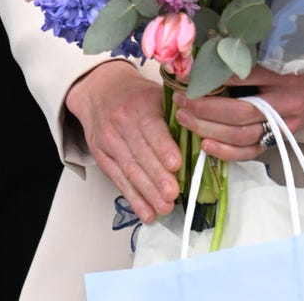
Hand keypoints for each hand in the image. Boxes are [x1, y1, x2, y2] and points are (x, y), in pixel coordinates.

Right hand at [65, 59, 181, 223]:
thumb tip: (203, 133)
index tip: (176, 164)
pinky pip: (118, 180)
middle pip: (140, 153)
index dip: (163, 147)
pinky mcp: (102, 157)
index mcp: (141, 104)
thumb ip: (177, 111)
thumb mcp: (157, 92)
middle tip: (173, 195)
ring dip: (147, 193)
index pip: (151, 127)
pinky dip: (133, 199)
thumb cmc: (136, 94)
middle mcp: (122, 123)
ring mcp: (109, 141)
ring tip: (164, 209)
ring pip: (129, 170)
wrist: (100, 90)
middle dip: (157, 177)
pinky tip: (146, 213)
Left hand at [173, 65, 303, 162]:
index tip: (191, 73)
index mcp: (285, 75)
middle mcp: (285, 103)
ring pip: (242, 135)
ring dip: (209, 129)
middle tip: (181, 100)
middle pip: (240, 111)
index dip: (216, 76)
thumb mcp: (284, 51)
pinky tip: (205, 145)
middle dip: (206, 108)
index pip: (246, 76)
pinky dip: (226, 152)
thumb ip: (254, 55)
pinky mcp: (280, 140)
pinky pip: (251, 152)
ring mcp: (283, 126)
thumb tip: (214, 52)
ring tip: (185, 119)